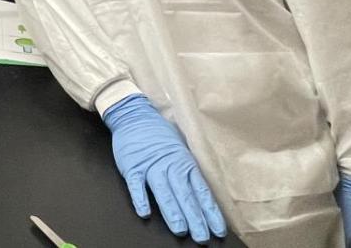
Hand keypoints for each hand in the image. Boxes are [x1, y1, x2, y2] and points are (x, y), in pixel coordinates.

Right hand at [103, 94, 226, 243]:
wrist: (133, 114)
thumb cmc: (159, 133)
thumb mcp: (180, 147)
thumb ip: (189, 169)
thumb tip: (202, 193)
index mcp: (184, 162)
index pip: (201, 191)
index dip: (209, 211)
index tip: (217, 230)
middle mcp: (169, 166)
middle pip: (184, 195)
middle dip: (194, 218)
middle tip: (202, 237)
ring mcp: (150, 166)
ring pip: (164, 192)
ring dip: (172, 211)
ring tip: (181, 229)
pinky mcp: (132, 167)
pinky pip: (136, 185)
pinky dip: (140, 198)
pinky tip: (145, 213)